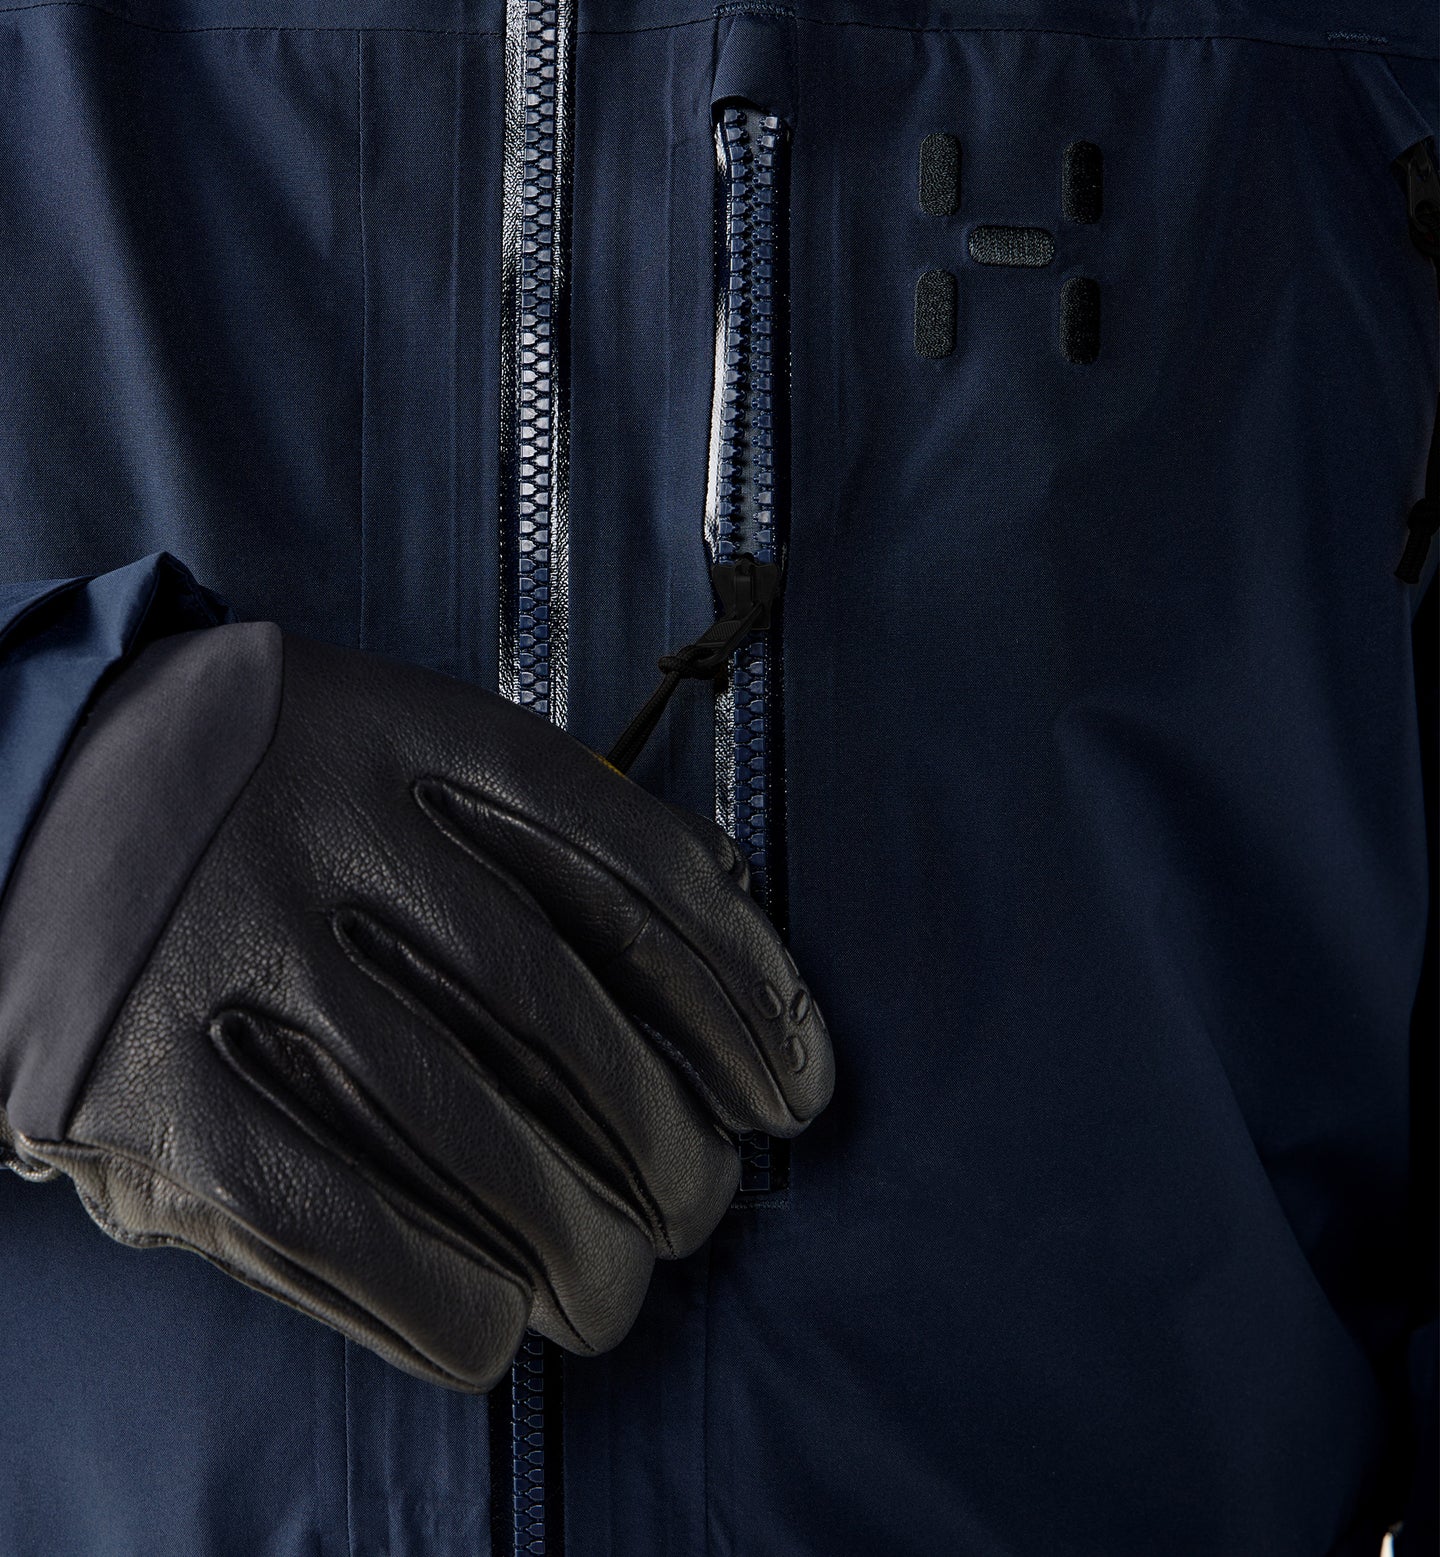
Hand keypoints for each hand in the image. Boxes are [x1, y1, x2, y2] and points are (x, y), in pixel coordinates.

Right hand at [0, 623, 832, 1389]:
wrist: (24, 790)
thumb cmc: (262, 786)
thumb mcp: (393, 744)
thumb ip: (532, 822)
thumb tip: (715, 943)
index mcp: (409, 734)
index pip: (630, 865)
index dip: (743, 991)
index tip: (796, 1087)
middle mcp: (326, 833)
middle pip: (558, 1018)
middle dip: (662, 1140)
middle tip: (704, 1203)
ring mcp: (234, 958)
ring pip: (461, 1133)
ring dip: (574, 1240)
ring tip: (623, 1285)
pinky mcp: (148, 1086)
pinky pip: (330, 1220)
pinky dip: (437, 1294)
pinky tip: (497, 1327)